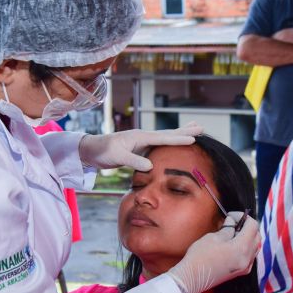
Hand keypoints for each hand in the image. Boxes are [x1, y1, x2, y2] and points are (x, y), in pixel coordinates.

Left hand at [79, 123, 203, 170]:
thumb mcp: (117, 157)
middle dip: (185, 131)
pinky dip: (169, 142)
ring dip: (179, 135)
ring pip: (165, 138)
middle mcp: (143, 136)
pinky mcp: (140, 148)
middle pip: (168, 133)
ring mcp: (142, 142)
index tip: (194, 139)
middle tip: (201, 127)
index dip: (179, 139)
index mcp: (140, 136)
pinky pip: (159, 145)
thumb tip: (150, 166)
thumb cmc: (102, 151)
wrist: (91, 150)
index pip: (164, 138)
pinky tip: (174, 143)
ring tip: (193, 130)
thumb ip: (133, 160)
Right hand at [167, 212, 260, 292]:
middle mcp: (247, 258)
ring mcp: (245, 267)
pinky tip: (232, 245)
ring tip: (232, 233)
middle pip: (257, 236)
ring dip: (247, 237)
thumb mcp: (213, 237)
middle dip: (247, 226)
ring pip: (254, 246)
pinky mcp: (240, 272)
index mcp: (242, 248)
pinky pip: (250, 256)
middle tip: (232, 222)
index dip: (243, 217)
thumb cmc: (200, 256)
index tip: (232, 216)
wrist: (192, 278)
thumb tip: (232, 221)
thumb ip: (227, 228)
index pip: (253, 226)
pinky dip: (245, 247)